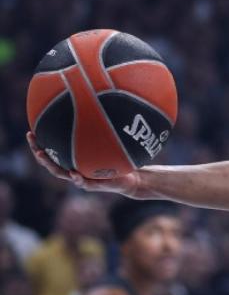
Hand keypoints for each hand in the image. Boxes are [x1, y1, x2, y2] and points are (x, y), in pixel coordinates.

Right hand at [26, 131, 142, 196]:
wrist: (130, 179)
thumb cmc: (117, 160)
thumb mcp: (109, 145)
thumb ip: (102, 134)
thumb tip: (99, 109)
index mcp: (74, 162)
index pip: (52, 153)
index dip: (39, 144)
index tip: (30, 132)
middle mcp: (74, 171)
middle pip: (50, 163)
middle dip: (39, 152)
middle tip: (32, 141)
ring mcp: (82, 179)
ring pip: (61, 173)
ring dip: (50, 165)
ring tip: (41, 155)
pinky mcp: (95, 186)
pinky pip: (84, 183)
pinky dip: (78, 178)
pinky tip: (74, 173)